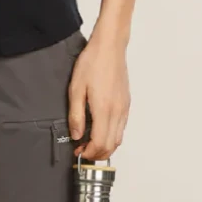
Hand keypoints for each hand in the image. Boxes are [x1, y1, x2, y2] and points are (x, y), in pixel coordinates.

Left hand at [66, 28, 129, 160]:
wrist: (109, 47)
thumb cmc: (93, 63)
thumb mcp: (75, 89)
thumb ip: (76, 115)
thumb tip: (76, 135)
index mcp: (104, 109)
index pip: (100, 143)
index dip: (89, 153)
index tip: (78, 152)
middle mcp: (117, 112)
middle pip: (111, 146)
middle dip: (97, 154)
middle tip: (82, 151)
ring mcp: (124, 108)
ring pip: (118, 139)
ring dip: (105, 146)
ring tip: (90, 143)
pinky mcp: (126, 104)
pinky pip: (121, 128)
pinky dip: (112, 136)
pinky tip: (100, 130)